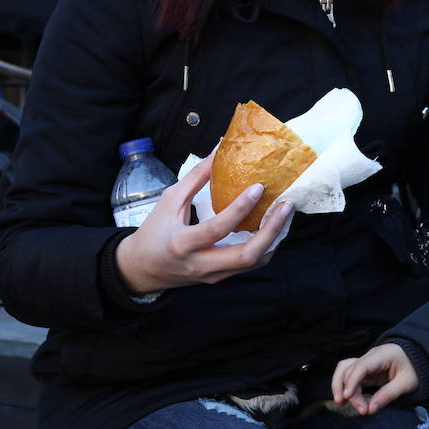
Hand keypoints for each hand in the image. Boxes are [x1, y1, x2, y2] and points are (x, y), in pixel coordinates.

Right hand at [114, 154, 291, 294]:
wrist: (143, 269)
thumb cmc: (154, 232)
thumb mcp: (169, 201)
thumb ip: (196, 178)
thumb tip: (219, 150)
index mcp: (182, 243)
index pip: (217, 228)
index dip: (240, 208)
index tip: (258, 188)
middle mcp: (200, 263)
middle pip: (245, 256)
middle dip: (271, 231)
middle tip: (285, 206)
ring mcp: (212, 275)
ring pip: (252, 263)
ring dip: (273, 238)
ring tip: (284, 213)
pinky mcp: (219, 278)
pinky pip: (249, 265)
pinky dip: (265, 246)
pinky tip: (273, 227)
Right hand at [332, 344, 418, 415]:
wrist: (420, 357)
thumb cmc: (415, 369)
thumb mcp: (406, 383)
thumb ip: (388, 394)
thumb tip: (370, 409)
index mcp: (383, 355)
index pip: (362, 366)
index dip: (352, 381)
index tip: (347, 396)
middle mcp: (371, 356)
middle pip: (351, 370)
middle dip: (351, 391)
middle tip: (362, 410)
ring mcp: (367, 361)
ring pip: (345, 370)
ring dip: (341, 385)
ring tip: (341, 403)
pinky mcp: (366, 369)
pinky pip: (350, 374)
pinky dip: (345, 385)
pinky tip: (344, 398)